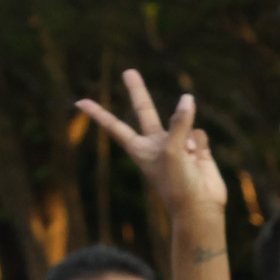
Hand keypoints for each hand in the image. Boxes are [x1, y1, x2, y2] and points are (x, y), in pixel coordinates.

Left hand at [75, 71, 225, 220]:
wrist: (200, 207)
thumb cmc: (177, 183)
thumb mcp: (172, 149)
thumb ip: (178, 121)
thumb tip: (187, 99)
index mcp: (139, 149)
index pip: (114, 127)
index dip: (98, 114)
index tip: (79, 102)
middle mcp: (156, 144)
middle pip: (145, 111)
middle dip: (138, 92)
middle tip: (128, 71)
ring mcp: (176, 145)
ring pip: (183, 124)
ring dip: (188, 138)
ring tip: (189, 158)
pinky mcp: (195, 149)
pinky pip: (198, 134)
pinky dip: (199, 146)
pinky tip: (200, 161)